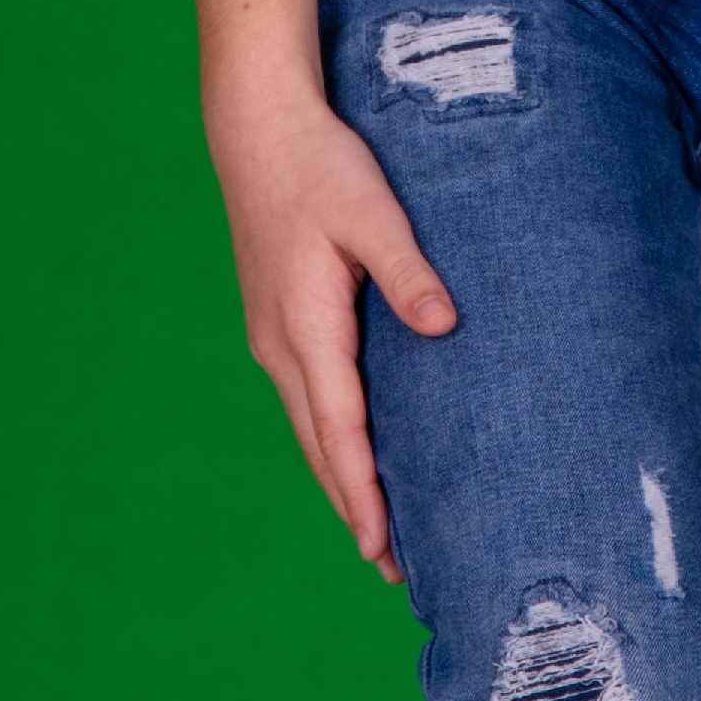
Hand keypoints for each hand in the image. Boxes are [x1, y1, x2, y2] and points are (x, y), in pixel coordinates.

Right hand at [207, 88, 456, 578]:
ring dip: (341, 481)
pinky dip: (330, 442)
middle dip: (354, 508)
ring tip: (378, 534)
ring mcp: (273, 338)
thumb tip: (442, 325)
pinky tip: (353, 457)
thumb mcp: (371, 209)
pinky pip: (307, 401)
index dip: (362, 492)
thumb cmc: (320, 166)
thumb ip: (407, 269)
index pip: (339, 429)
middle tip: (393, 569)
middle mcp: (281, 345)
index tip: (381, 548)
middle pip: (320, 446)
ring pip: (310, 428)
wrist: (258, 132)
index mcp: (305, 326)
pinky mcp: (278, 325)